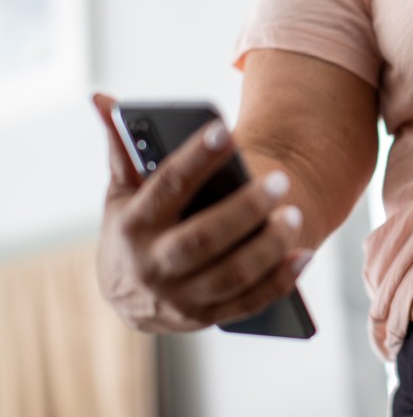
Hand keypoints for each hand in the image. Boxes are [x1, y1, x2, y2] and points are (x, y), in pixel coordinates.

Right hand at [93, 93, 312, 332]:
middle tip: (283, 180)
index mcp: (133, 225)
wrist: (128, 294)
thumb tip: (104, 99)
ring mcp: (181, 298)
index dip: (195, 159)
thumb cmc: (134, 228)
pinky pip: (250, 302)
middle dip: (245, 209)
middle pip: (203, 239)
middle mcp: (153, 266)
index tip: (225, 131)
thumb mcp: (123, 193)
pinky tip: (305, 255)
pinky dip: (280, 281)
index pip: (166, 187)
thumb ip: (124, 150)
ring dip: (269, 247)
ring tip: (296, 215)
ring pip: (232, 275)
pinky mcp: (206, 318)